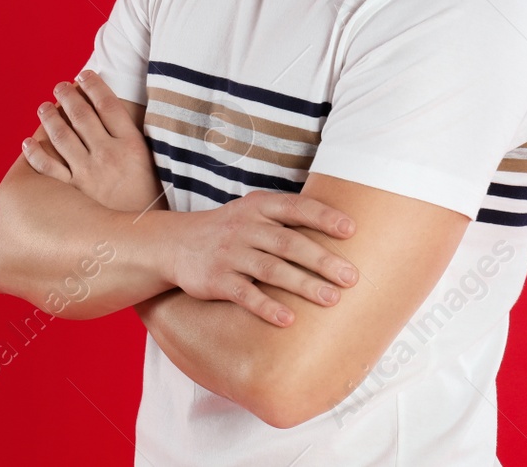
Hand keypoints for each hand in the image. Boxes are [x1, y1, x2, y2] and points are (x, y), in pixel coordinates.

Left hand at [23, 69, 164, 213]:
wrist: (147, 240)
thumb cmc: (153, 203)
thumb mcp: (156, 167)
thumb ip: (139, 142)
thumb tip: (124, 116)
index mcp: (131, 146)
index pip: (108, 105)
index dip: (94, 85)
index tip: (84, 75)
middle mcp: (108, 155)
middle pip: (82, 115)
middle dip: (68, 96)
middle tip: (60, 86)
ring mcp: (88, 174)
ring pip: (61, 136)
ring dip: (49, 117)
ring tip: (44, 107)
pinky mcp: (73, 193)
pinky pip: (47, 167)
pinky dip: (35, 153)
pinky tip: (28, 143)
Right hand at [160, 190, 360, 326]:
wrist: (174, 243)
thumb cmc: (230, 230)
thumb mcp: (252, 212)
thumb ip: (288, 219)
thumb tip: (344, 231)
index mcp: (258, 207)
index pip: (295, 207)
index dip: (323, 217)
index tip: (351, 230)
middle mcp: (245, 227)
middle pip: (288, 242)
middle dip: (322, 260)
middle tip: (352, 277)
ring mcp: (229, 253)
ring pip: (270, 269)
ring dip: (302, 284)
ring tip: (331, 299)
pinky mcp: (216, 279)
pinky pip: (244, 293)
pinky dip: (266, 306)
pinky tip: (287, 320)